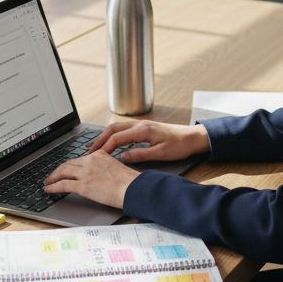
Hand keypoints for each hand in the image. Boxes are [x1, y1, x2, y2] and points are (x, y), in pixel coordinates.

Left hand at [44, 151, 138, 208]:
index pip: (79, 158)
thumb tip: (98, 176)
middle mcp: (90, 161)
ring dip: (52, 177)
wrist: (133, 188)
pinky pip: (63, 185)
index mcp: (99, 155)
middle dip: (58, 170)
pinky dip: (53, 187)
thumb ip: (104, 168)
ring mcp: (86, 173)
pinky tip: (49, 189)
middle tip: (52, 175)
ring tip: (47, 182)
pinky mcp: (83, 186)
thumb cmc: (130, 182)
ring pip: (62, 172)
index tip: (65, 169)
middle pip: (68, 163)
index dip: (69, 165)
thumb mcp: (116, 168)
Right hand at [85, 120, 210, 164]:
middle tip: (89, 151)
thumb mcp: (160, 154)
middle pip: (113, 129)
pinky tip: (111, 142)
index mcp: (143, 130)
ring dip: (105, 136)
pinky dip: (114, 135)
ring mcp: (142, 124)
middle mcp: (140, 124)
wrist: (194, 137)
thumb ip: (140, 155)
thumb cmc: (180, 145)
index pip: (117, 137)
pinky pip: (124, 129)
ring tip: (96, 147)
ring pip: (117, 127)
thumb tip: (122, 157)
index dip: (105, 147)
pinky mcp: (144, 127)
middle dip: (99, 139)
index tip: (96, 157)